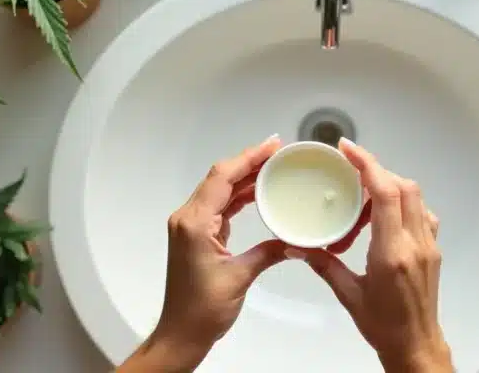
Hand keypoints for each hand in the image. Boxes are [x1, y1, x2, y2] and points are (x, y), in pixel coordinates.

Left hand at [118, 135, 287, 371]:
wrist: (181, 333)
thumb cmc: (204, 309)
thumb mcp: (240, 277)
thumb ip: (269, 252)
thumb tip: (296, 241)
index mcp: (195, 223)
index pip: (222, 177)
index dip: (248, 157)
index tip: (273, 146)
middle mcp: (188, 218)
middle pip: (219, 178)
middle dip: (249, 162)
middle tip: (279, 151)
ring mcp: (190, 226)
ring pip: (219, 191)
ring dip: (244, 178)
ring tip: (273, 166)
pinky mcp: (196, 235)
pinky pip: (219, 207)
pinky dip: (238, 197)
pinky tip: (258, 192)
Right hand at [293, 138, 451, 372]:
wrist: (416, 345)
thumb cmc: (383, 325)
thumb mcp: (348, 294)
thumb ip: (324, 264)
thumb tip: (296, 246)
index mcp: (392, 253)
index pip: (386, 194)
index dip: (368, 164)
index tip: (348, 149)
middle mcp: (415, 244)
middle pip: (404, 187)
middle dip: (377, 169)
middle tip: (350, 168)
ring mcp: (429, 245)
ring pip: (416, 197)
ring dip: (392, 184)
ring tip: (364, 191)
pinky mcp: (433, 250)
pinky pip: (423, 214)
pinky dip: (405, 203)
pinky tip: (386, 214)